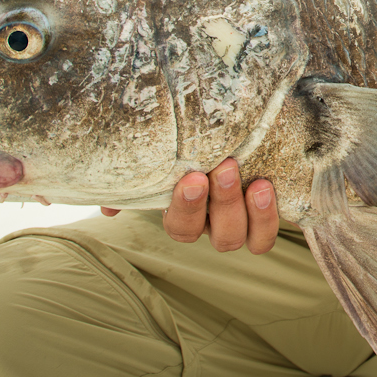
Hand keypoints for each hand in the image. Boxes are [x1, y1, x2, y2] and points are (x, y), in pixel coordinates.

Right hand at [101, 158, 279, 253]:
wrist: (239, 138)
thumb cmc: (198, 145)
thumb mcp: (171, 152)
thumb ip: (140, 172)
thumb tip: (107, 207)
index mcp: (184, 213)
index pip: (180, 227)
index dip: (186, 208)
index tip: (193, 177)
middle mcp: (212, 224)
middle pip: (215, 235)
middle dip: (222, 202)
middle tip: (226, 168)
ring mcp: (240, 223)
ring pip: (239, 239)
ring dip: (250, 213)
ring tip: (256, 183)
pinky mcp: (267, 216)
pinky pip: (265, 237)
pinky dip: (269, 219)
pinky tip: (268, 188)